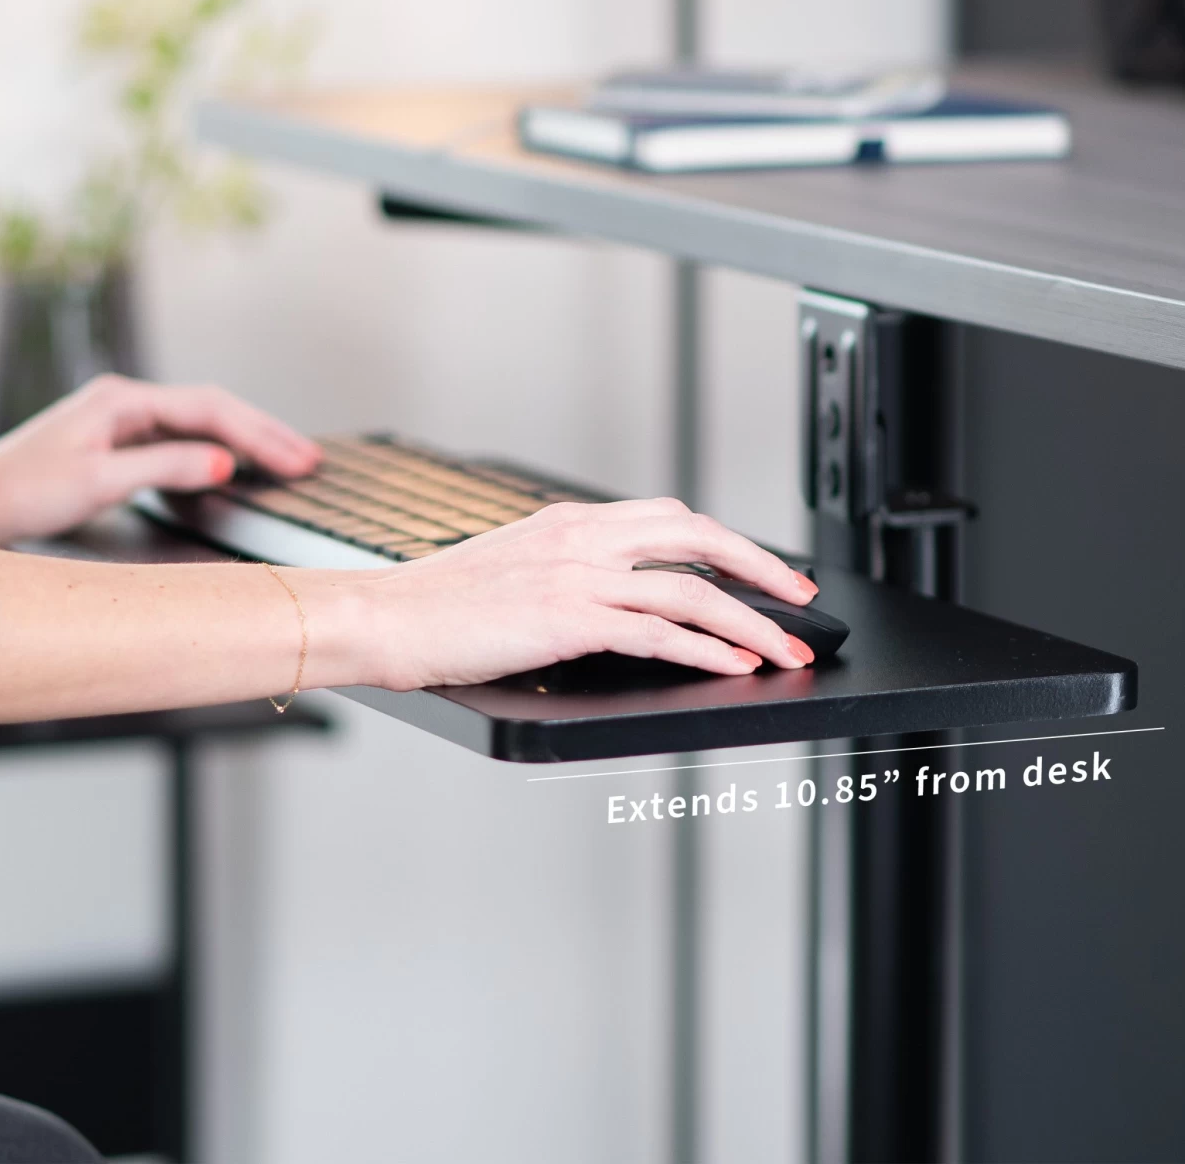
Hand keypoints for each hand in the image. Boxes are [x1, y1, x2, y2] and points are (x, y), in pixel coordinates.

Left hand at [0, 374, 320, 545]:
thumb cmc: (22, 492)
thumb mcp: (99, 481)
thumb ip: (167, 467)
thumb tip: (227, 462)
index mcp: (125, 400)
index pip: (211, 410)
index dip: (260, 435)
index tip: (297, 460)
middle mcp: (128, 402)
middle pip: (215, 410)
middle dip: (266, 434)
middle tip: (310, 460)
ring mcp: (124, 421)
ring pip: (203, 423)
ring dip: (248, 442)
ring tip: (290, 460)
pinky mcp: (120, 443)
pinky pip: (185, 440)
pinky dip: (220, 452)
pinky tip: (240, 466)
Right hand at [322, 497, 821, 689]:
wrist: (386, 618)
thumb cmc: (439, 603)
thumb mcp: (515, 566)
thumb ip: (569, 570)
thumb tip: (620, 596)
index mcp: (573, 522)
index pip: (672, 519)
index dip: (727, 543)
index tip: (761, 569)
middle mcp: (583, 537)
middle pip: (698, 538)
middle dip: (760, 568)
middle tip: (799, 597)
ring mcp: (577, 575)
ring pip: (690, 591)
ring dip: (749, 624)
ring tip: (784, 651)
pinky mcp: (567, 618)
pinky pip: (656, 632)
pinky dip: (704, 650)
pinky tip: (732, 666)